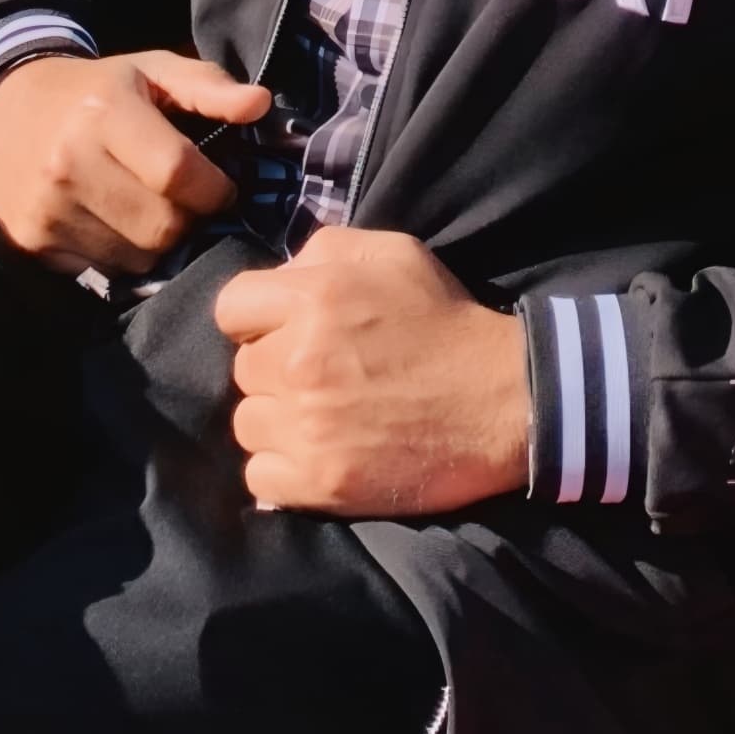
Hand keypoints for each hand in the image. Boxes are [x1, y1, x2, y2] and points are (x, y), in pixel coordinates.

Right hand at [0, 50, 269, 277]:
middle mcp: (68, 163)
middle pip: (162, 226)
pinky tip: (111, 220)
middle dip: (186, 218)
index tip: (220, 185)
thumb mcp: (151, 70)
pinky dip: (119, 253)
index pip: (177, 173)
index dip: (214, 188)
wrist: (3, 108)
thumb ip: (208, 86)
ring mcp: (46, 209)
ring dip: (154, 240)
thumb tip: (259, 104)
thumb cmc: (95, 90)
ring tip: (144, 206)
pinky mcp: (31, 241)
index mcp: (103, 113)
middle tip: (181, 198)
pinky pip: (102, 270)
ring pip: (137, 257)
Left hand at [214, 227, 531, 516]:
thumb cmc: (445, 320)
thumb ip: (322, 251)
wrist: (503, 399)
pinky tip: (320, 455)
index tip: (284, 330)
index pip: (230, 308)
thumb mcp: (393, 253)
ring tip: (323, 418)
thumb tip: (277, 278)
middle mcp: (299, 360)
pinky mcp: (321, 482)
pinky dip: (283, 471)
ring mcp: (307, 426)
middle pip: (243, 370)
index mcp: (313, 297)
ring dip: (278, 422)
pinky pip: (260, 478)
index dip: (256, 319)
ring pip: (248, 425)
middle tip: (321, 376)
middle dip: (275, 370)